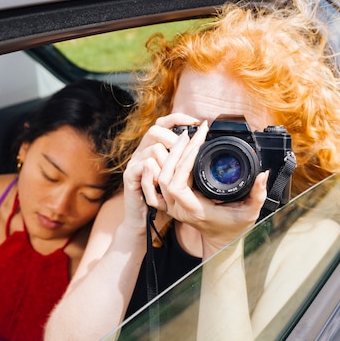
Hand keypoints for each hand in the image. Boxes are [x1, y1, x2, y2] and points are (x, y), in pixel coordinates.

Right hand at [122, 113, 199, 227]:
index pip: (163, 123)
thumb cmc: (166, 200)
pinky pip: (146, 165)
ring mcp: (135, 162)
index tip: (197, 122)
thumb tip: (208, 149)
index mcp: (154, 148)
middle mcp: (142, 151)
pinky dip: (157, 174)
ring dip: (169, 163)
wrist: (144, 222)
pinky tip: (162, 183)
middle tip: (192, 151)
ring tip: (175, 178)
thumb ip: (189, 162)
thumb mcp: (181, 177)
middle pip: (157, 131)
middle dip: (176, 140)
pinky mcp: (130, 175)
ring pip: (155, 149)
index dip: (177, 118)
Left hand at [142, 120, 268, 255]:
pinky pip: (153, 186)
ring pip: (159, 178)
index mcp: (195, 210)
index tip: (198, 143)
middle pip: (165, 177)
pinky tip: (163, 153)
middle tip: (192, 133)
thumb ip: (258, 194)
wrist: (221, 241)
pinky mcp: (169, 202)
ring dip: (169, 156)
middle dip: (177, 152)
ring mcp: (172, 206)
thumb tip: (262, 174)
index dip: (183, 162)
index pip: (178, 185)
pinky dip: (155, 169)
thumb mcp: (250, 213)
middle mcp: (179, 209)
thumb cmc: (234, 229)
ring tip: (184, 138)